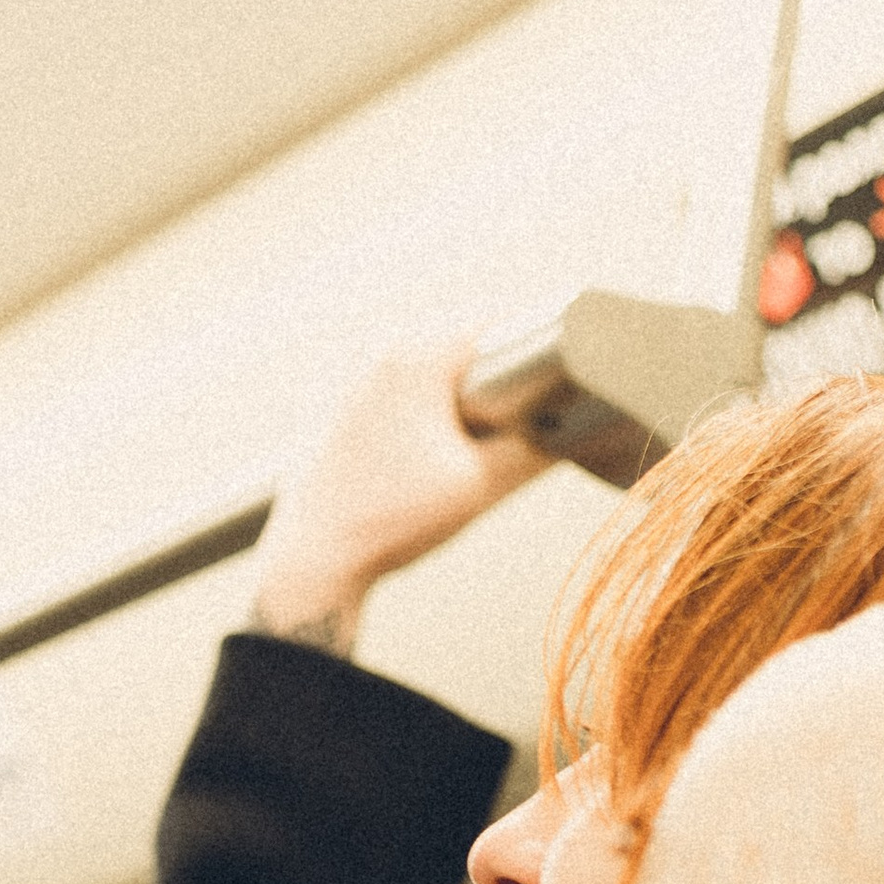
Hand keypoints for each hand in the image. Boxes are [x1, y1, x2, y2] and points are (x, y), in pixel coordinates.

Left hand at [248, 341, 555, 656]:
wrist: (314, 560)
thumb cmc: (388, 523)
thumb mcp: (480, 487)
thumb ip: (534, 450)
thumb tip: (569, 431)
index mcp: (415, 356)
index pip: (493, 323)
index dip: (527, 352)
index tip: (542, 383)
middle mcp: (375, 351)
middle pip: (454, 342)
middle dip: (486, 377)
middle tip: (501, 423)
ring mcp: (345, 373)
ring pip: (420, 365)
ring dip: (446, 393)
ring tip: (455, 444)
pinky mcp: (328, 402)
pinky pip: (386, 387)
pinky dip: (409, 408)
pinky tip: (413, 454)